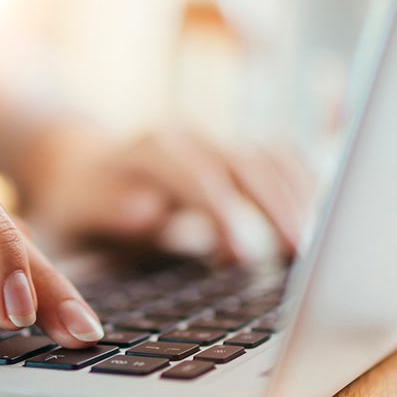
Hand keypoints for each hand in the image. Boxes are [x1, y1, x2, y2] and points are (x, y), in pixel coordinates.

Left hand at [23, 128, 313, 259]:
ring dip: (299, 198)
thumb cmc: (77, 202)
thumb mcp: (77, 210)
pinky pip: (280, 160)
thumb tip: (150, 212)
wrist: (76, 167)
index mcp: (150, 151)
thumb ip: (110, 210)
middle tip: (301, 255)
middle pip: (247, 162)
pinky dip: (304, 185)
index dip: (224, 214)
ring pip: (271, 158)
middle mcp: (188, 139)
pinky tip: (320, 219)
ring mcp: (214, 143)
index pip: (197, 175)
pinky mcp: (232, 156)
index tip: (243, 257)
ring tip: (317, 248)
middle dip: (276, 207)